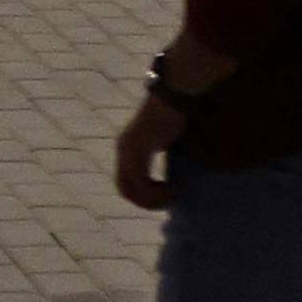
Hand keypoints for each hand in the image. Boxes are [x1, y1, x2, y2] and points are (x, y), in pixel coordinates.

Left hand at [114, 91, 187, 210]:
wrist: (174, 98)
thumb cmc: (176, 117)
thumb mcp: (168, 144)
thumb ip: (164, 160)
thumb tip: (178, 181)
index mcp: (128, 150)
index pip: (126, 185)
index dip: (144, 197)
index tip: (167, 196)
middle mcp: (123, 151)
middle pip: (124, 190)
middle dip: (147, 202)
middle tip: (171, 200)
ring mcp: (128, 150)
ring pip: (131, 190)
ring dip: (154, 199)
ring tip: (175, 194)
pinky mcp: (137, 148)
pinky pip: (141, 181)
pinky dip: (159, 191)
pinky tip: (178, 186)